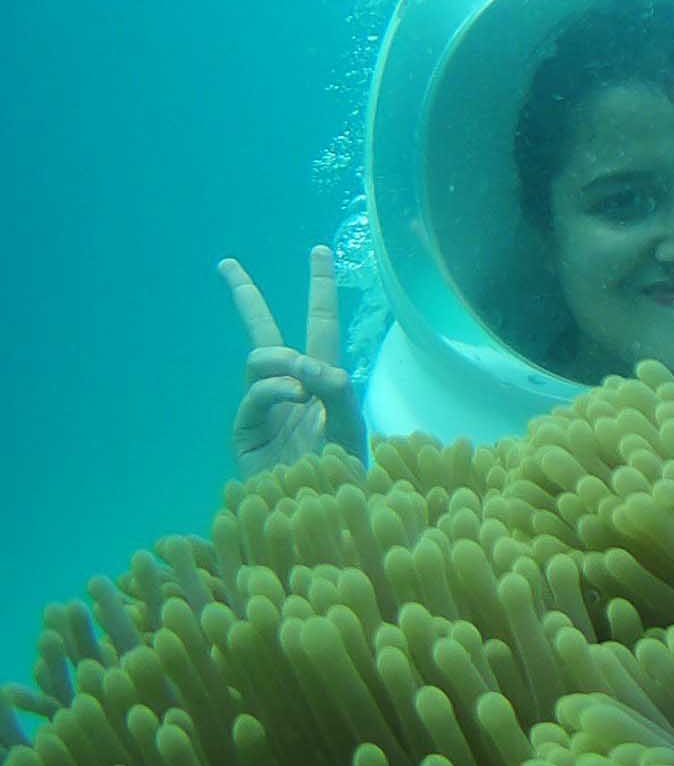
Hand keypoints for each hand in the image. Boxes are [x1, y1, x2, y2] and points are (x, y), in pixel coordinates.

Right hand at [219, 245, 365, 476]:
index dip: (320, 288)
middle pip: (266, 332)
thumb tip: (304, 363)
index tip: (319, 249)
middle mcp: (291, 390)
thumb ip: (338, 389)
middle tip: (227, 264)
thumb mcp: (354, 426)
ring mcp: (263, 410)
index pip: (321, 325)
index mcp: (324, 383)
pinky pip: (255, 393)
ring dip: (281, 360)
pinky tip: (294, 398)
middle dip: (245, 298)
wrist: (321, 516)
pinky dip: (275, 390)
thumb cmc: (346, 476)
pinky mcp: (243, 432)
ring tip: (303, 383)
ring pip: (260, 358)